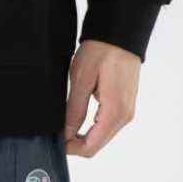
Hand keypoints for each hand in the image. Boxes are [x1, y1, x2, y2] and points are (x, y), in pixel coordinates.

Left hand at [63, 39, 139, 156]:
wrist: (119, 33)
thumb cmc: (102, 50)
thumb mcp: (81, 79)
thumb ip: (75, 109)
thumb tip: (67, 133)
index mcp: (114, 112)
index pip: (92, 146)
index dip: (71, 148)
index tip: (55, 140)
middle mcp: (125, 116)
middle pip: (98, 143)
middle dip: (76, 142)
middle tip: (56, 131)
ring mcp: (127, 110)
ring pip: (103, 134)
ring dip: (85, 133)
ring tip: (65, 121)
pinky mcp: (125, 103)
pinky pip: (108, 123)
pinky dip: (93, 124)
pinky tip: (79, 113)